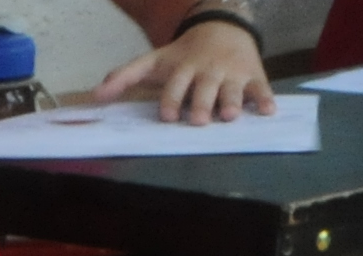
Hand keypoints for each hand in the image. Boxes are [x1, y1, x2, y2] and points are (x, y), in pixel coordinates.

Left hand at [98, 18, 273, 119]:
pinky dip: (265, 99)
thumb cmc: (182, 55)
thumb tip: (95, 96)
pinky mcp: (253, 74)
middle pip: (204, 89)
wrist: (222, 27)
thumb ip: (125, 76)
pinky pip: (261, 88)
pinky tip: (267, 112)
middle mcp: (208, 71)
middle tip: (199, 120)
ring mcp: (232, 73)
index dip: (172, 99)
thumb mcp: (153, 61)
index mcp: (183, 69)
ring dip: (232, 102)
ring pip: (233, 89)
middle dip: (202, 103)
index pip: (175, 85)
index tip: (168, 116)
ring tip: (230, 116)